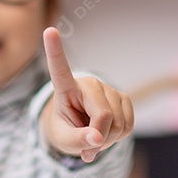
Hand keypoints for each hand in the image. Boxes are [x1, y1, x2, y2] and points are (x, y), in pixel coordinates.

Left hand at [39, 26, 133, 162]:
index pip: (59, 68)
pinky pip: (128, 126)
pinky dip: (118, 138)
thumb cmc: (65, 131)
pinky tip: (107, 133)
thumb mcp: (63, 140)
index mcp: (66, 88)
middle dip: (98, 139)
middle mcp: (89, 84)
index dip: (55, 50)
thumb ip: (76, 141)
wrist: (80, 131)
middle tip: (87, 147)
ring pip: (118, 125)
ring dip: (107, 140)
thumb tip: (97, 138)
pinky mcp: (123, 99)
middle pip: (103, 116)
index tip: (48, 31)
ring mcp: (109, 90)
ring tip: (95, 136)